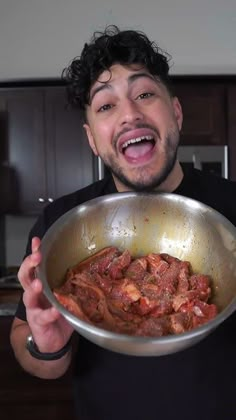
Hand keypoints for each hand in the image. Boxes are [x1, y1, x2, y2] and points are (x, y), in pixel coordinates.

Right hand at [18, 237, 73, 352]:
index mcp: (40, 285)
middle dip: (29, 265)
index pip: (34, 266)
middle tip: (37, 257)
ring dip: (34, 288)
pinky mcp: (38, 323)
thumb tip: (92, 266)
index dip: (34, 253)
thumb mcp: (66, 296)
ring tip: (40, 283)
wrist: (54, 342)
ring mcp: (34, 309)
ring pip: (28, 296)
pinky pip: (43, 317)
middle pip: (25, 276)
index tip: (38, 241)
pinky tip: (55, 310)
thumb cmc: (60, 315)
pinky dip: (49, 313)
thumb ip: (72, 284)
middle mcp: (34, 295)